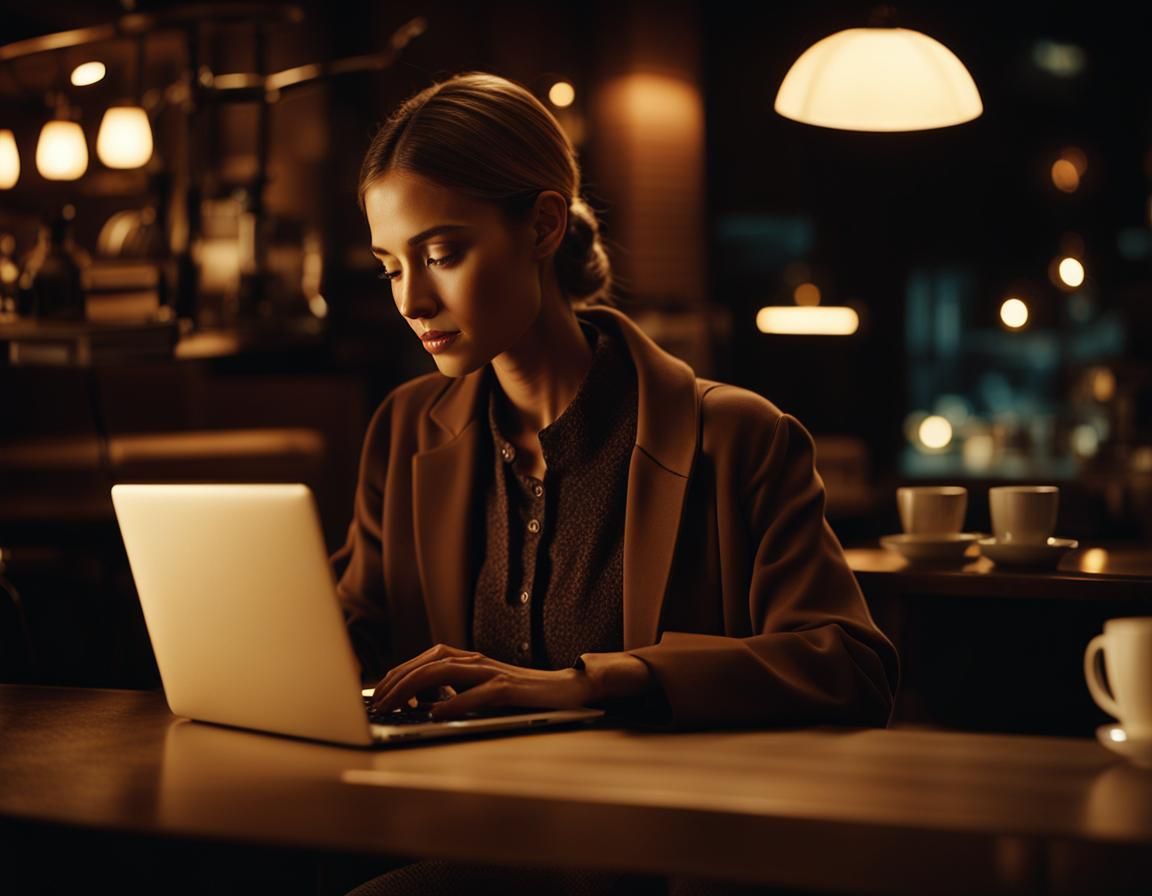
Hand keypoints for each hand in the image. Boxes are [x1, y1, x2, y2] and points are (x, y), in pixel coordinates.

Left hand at [368, 644, 594, 720]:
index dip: (397, 676)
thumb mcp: (482, 692)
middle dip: (397, 682)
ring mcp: (492, 672)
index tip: (378, 696)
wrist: (566, 689)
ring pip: (445, 672)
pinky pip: (478, 693)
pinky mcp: (509, 687)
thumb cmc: (523, 694)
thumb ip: (456, 693)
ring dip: (414, 688)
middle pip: (428, 664)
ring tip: (394, 706)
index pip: (424, 662)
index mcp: (468, 660)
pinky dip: (455, 702)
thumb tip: (422, 705)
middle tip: (377, 705)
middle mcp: (476, 661)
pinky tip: (435, 714)